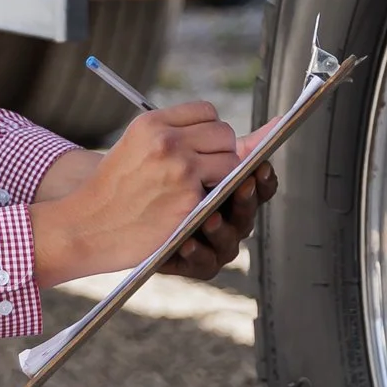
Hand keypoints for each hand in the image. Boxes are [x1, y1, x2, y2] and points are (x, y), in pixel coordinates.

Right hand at [30, 100, 253, 287]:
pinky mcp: (189, 200)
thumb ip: (182, 136)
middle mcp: (167, 141)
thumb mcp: (137, 147)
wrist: (84, 226)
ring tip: (196, 190)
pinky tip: (190, 208)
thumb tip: (256, 137)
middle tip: (199, 173)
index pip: (206, 111)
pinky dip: (213, 201)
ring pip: (232, 162)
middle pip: (224, 134)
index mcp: (151, 123)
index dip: (207, 131)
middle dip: (220, 153)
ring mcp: (181, 170)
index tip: (196, 149)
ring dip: (223, 177)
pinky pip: (223, 191)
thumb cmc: (113, 189)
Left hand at [160, 131, 277, 280]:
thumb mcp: (191, 157)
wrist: (113, 214)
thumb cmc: (157, 181)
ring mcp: (211, 243)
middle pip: (248, 213)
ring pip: (230, 242)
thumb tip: (274, 123)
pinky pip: (202, 263)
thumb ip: (230, 146)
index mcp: (232, 193)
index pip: (261, 187)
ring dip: (221, 230)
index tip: (257, 168)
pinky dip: (197, 253)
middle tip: (241, 185)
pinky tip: (186, 243)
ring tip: (210, 218)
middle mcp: (227, 218)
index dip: (263, 178)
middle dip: (245, 200)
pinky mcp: (189, 263)